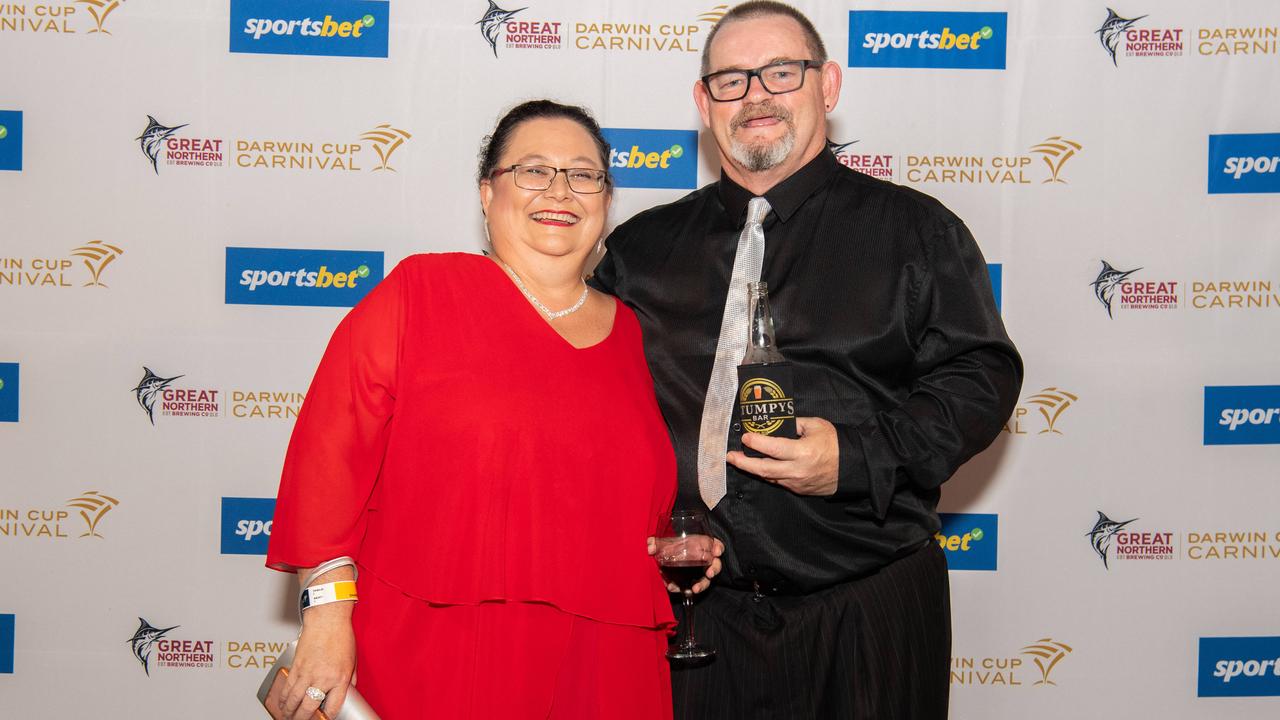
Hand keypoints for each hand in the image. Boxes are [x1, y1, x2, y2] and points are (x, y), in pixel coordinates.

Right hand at [279, 605, 355, 719]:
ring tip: (289, 717)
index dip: (327, 717)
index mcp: (339, 678)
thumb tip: (348, 691)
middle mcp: (322, 677)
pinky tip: (283, 703)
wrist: (327, 619)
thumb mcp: (352, 661)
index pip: (332, 707)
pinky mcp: (296, 666)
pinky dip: (283, 698)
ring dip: (290, 712)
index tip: (324, 719)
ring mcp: (307, 672)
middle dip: (303, 719)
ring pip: (294, 700)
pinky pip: (287, 687)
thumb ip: (349, 679)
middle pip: (308, 707)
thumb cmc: (341, 636)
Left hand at [647, 536, 723, 593]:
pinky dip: (685, 590)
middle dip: (714, 569)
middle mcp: (705, 560)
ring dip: (702, 585)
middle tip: (710, 573)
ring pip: (706, 580)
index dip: (718, 548)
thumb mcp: (664, 542)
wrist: (667, 557)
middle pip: (715, 564)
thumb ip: (657, 542)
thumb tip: (650, 547)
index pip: (716, 545)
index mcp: (703, 546)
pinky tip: (675, 589)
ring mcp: (700, 573)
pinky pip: (692, 587)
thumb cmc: (672, 546)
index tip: (716, 552)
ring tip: (694, 589)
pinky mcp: (692, 582)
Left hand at [727, 416, 839, 495]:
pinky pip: (778, 481)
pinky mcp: (798, 489)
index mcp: (802, 452)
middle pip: (763, 469)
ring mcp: (797, 482)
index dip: (756, 443)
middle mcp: (797, 470)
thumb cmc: (835, 443)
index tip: (745, 437)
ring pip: (768, 477)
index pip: (772, 448)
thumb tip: (776, 422)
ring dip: (752, 469)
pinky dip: (767, 473)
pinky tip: (759, 467)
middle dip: (743, 463)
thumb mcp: (816, 425)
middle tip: (730, 456)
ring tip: (739, 461)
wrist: (852, 467)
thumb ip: (794, 424)